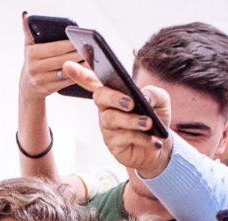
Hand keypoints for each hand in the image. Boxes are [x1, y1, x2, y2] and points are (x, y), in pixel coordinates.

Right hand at [19, 15, 82, 101]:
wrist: (28, 85)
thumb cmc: (33, 61)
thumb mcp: (28, 46)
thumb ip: (29, 32)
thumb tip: (26, 16)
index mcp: (32, 54)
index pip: (54, 48)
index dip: (69, 45)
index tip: (80, 41)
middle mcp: (34, 68)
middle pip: (61, 60)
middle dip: (77, 55)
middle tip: (90, 50)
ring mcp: (41, 80)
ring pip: (65, 72)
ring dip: (79, 66)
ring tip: (91, 60)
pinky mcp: (48, 89)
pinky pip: (65, 82)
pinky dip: (77, 76)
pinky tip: (85, 71)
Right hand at [63, 61, 173, 177]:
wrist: (159, 147)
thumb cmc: (155, 119)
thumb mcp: (160, 101)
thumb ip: (155, 93)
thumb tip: (145, 97)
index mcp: (114, 93)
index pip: (93, 81)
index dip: (79, 74)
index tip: (67, 65)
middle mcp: (106, 109)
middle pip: (100, 97)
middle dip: (114, 97)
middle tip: (131, 102)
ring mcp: (107, 127)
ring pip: (112, 119)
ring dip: (131, 120)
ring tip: (148, 123)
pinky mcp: (112, 144)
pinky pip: (123, 138)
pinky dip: (141, 138)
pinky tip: (153, 140)